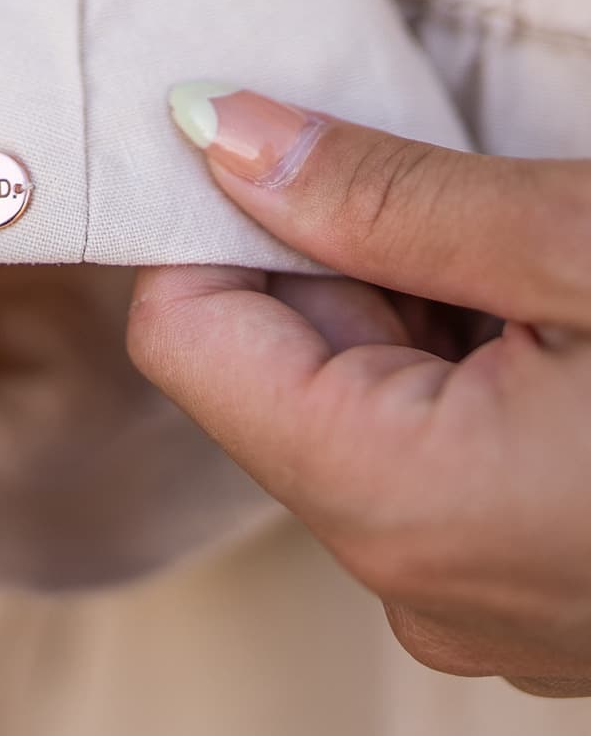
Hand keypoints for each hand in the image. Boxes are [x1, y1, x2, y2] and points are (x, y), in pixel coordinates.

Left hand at [128, 85, 590, 695]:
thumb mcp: (580, 253)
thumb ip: (380, 196)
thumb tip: (215, 130)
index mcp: (399, 506)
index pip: (184, 340)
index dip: (216, 227)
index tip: (279, 142)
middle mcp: (414, 583)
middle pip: (272, 378)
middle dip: (339, 269)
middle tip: (457, 203)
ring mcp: (478, 605)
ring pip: (360, 416)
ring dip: (415, 323)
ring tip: (532, 282)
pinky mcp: (530, 597)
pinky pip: (435, 467)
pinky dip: (467, 387)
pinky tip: (556, 342)